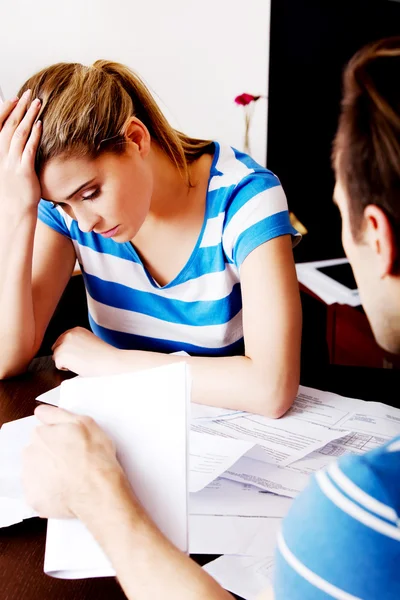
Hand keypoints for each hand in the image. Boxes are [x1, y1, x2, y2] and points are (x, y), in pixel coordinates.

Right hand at [0, 90, 41, 214]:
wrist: (14, 212)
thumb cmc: (11, 191)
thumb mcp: (4, 168)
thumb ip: (8, 151)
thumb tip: (14, 136)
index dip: (6, 110)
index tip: (14, 98)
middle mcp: (0, 155)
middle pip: (9, 125)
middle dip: (19, 108)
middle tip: (29, 93)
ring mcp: (11, 162)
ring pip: (19, 133)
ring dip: (29, 116)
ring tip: (37, 103)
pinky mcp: (23, 171)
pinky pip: (29, 149)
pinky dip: (34, 135)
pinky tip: (39, 124)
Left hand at [22, 404, 124, 518]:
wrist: (98, 493)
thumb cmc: (95, 459)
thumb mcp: (85, 423)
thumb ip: (58, 414)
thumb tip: (42, 412)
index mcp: (41, 434)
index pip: (43, 431)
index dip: (59, 436)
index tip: (69, 443)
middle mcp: (30, 454)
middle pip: (38, 451)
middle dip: (52, 454)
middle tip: (72, 460)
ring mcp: (30, 477)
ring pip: (37, 471)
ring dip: (49, 472)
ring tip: (70, 475)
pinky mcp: (33, 497)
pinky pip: (39, 491)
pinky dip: (49, 491)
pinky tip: (65, 488)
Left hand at [52, 327, 119, 375]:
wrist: (109, 361)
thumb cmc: (103, 355)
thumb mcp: (90, 341)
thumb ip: (78, 341)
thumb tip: (69, 350)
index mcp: (76, 330)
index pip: (62, 340)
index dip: (69, 350)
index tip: (78, 354)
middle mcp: (68, 334)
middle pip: (57, 347)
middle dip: (65, 355)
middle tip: (80, 360)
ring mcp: (63, 344)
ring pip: (56, 356)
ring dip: (65, 362)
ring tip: (80, 362)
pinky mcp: (61, 355)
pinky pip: (58, 365)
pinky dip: (66, 368)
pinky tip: (78, 366)